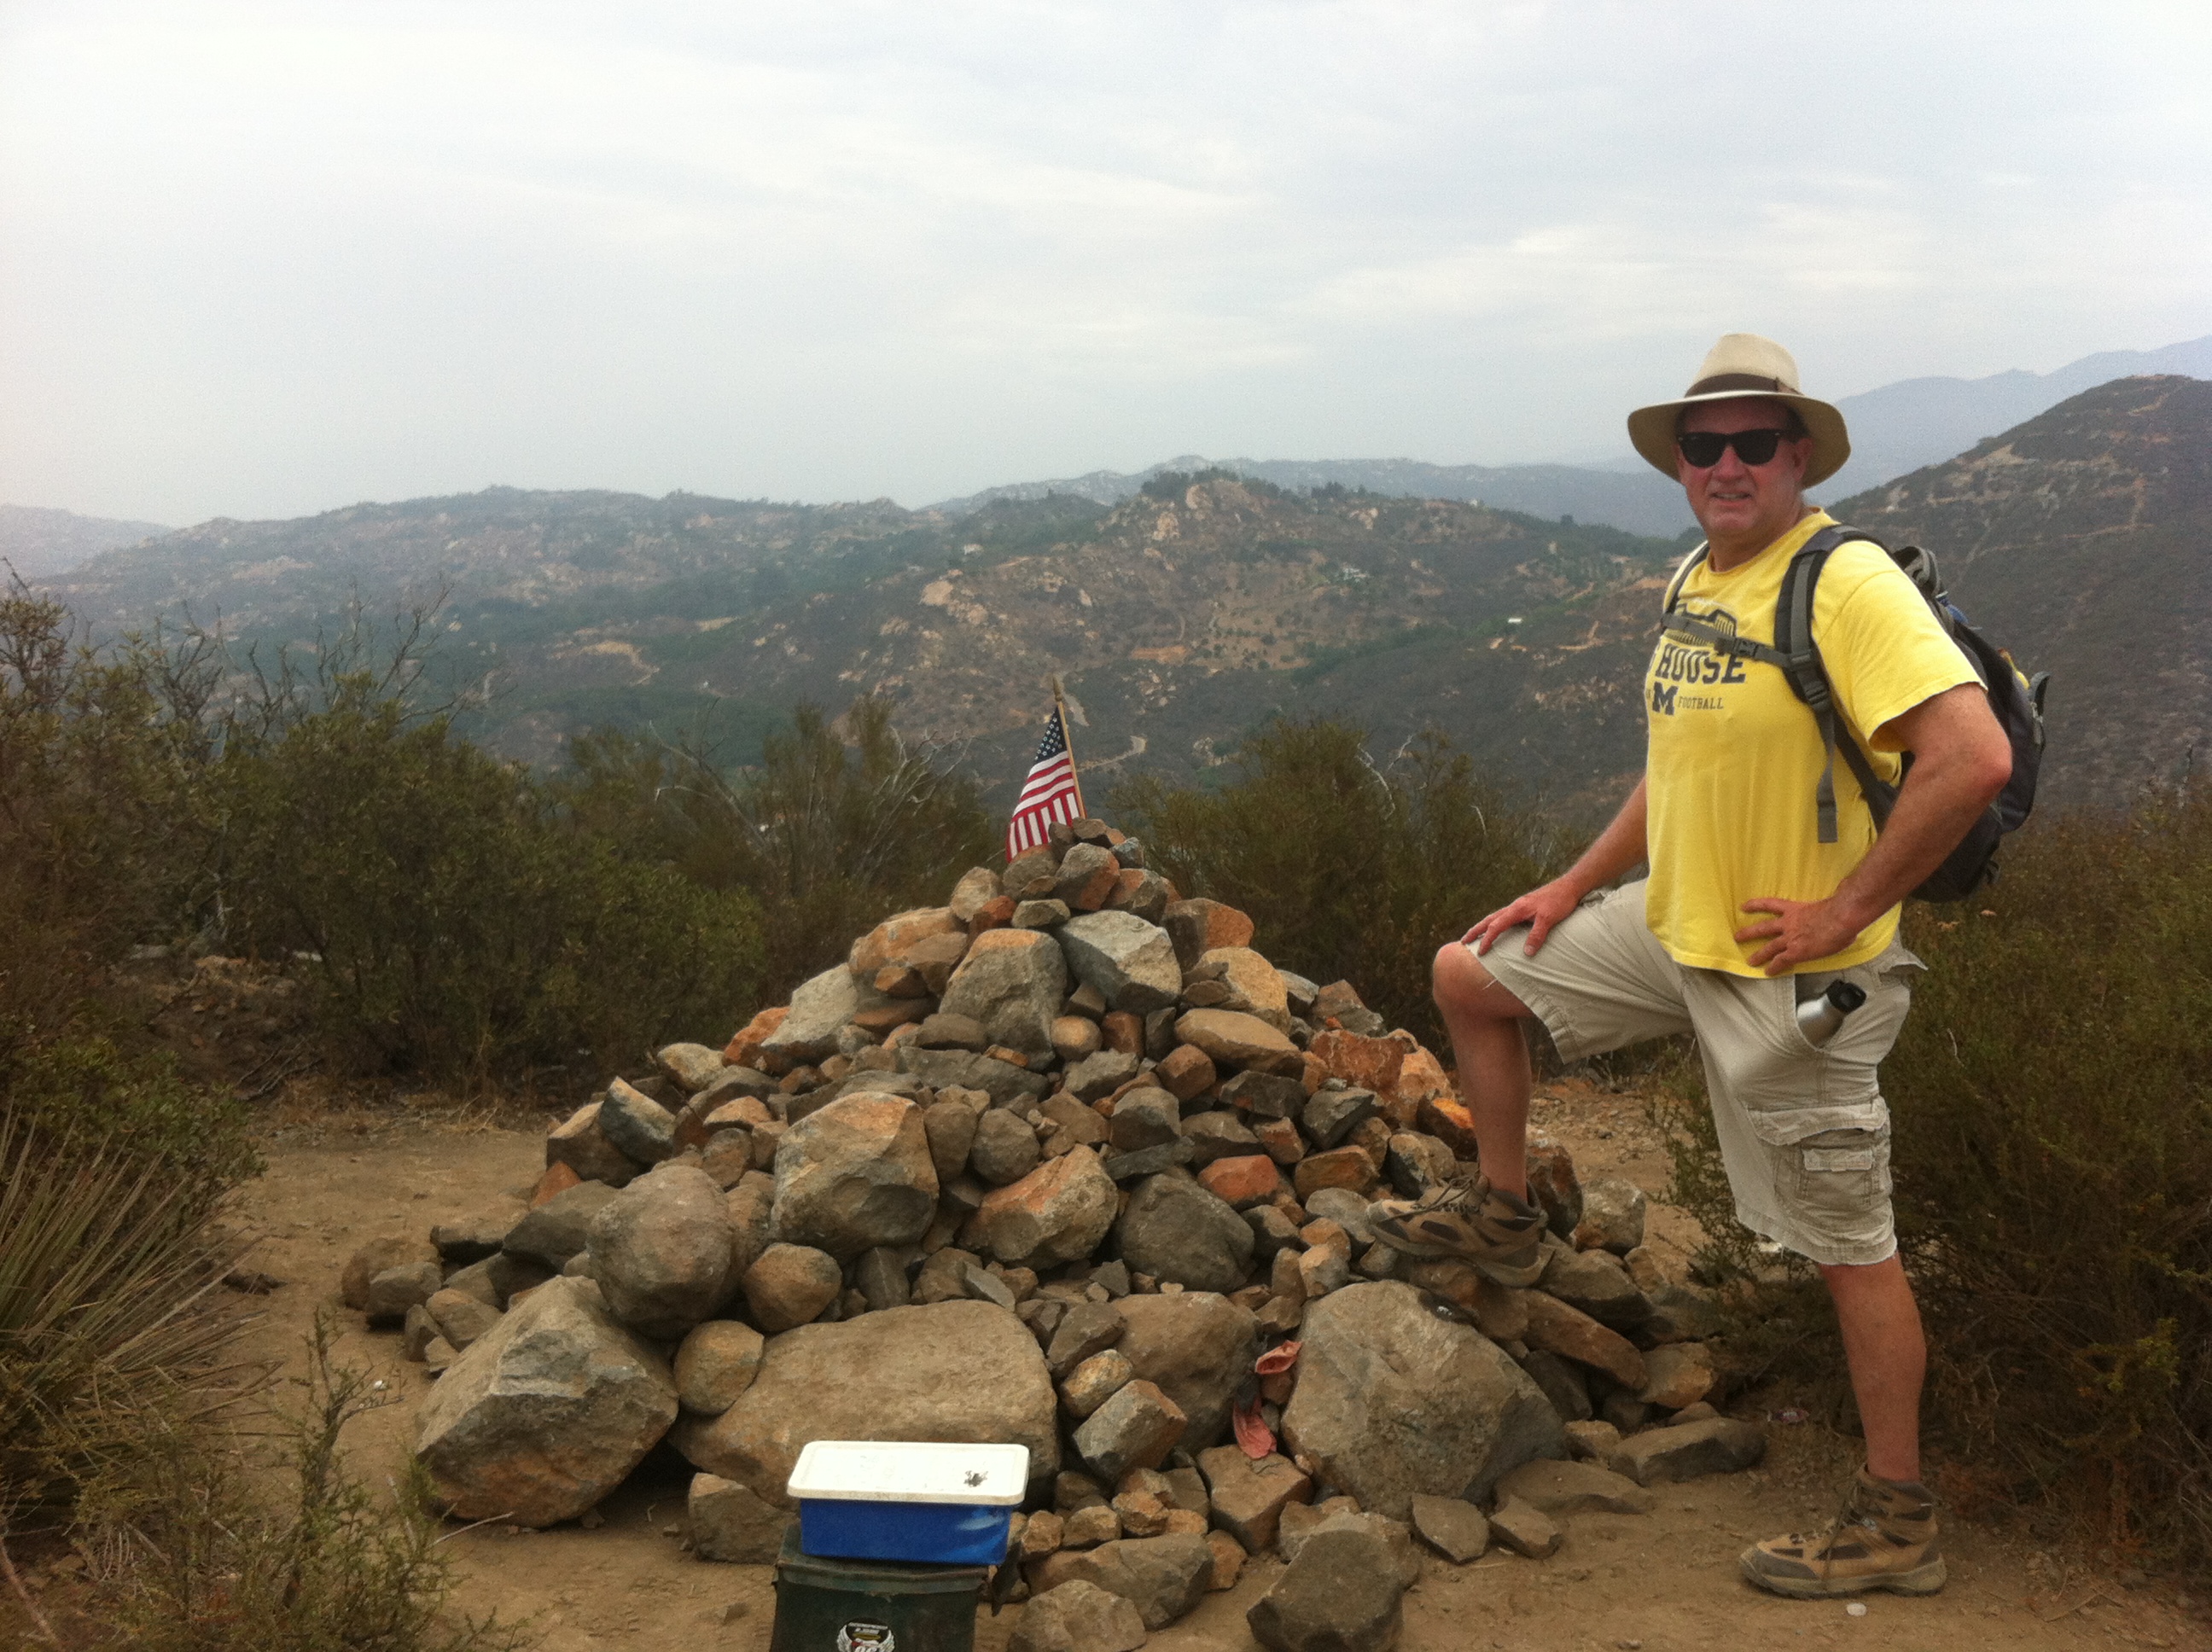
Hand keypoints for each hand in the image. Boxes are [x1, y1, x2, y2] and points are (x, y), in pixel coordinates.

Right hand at [1465, 879, 1583, 956]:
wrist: (1570, 886)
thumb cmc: (1560, 901)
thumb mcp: (1549, 919)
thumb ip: (1537, 935)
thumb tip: (1526, 953)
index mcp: (1517, 909)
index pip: (1496, 926)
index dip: (1487, 940)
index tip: (1480, 952)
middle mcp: (1515, 906)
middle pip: (1489, 919)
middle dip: (1476, 930)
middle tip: (1463, 941)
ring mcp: (1519, 906)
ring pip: (1496, 916)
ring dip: (1483, 926)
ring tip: (1475, 934)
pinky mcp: (1525, 907)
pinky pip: (1504, 916)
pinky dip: (1495, 923)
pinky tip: (1499, 927)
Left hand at [1735, 896, 1865, 974]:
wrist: (1840, 918)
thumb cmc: (1839, 910)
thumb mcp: (1826, 906)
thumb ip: (1822, 910)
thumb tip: (1830, 914)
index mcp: (1795, 909)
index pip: (1771, 905)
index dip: (1756, 905)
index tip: (1744, 906)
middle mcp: (1789, 923)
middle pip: (1763, 928)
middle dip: (1749, 933)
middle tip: (1738, 937)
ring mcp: (1791, 938)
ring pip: (1769, 947)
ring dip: (1758, 954)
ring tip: (1750, 961)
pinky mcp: (1797, 951)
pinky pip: (1781, 961)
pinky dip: (1774, 967)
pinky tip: (1768, 972)